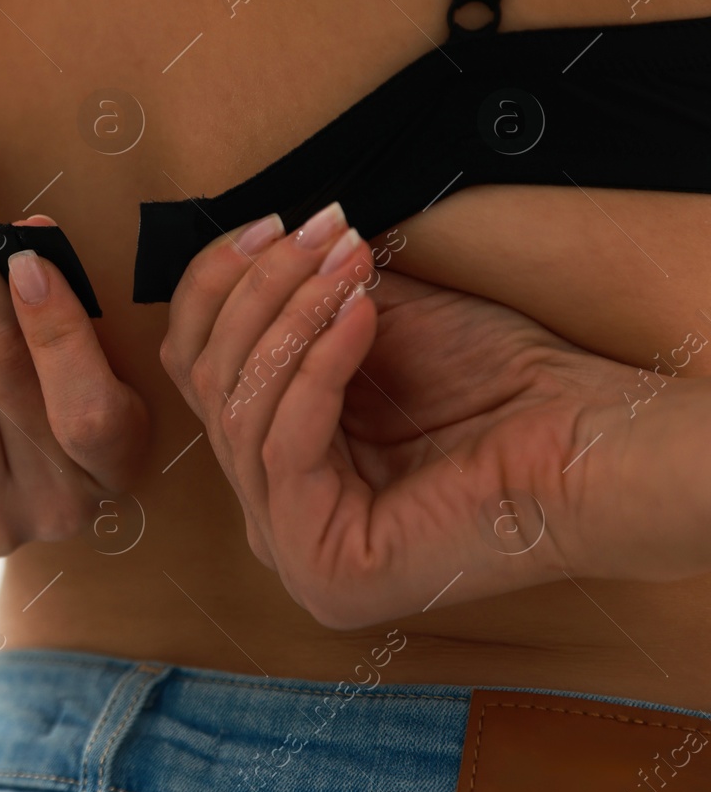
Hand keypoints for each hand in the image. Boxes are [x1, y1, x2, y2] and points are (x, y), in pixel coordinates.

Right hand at [159, 202, 683, 628]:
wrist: (594, 444)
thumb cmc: (504, 390)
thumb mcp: (373, 322)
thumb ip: (301, 297)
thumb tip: (251, 239)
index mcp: (276, 468)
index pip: (196, 369)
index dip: (217, 287)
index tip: (268, 224)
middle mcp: (271, 516)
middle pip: (208, 383)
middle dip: (259, 292)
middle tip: (316, 234)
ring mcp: (291, 553)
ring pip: (239, 411)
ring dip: (290, 317)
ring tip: (346, 263)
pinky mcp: (322, 567)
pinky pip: (285, 446)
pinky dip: (317, 368)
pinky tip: (359, 316)